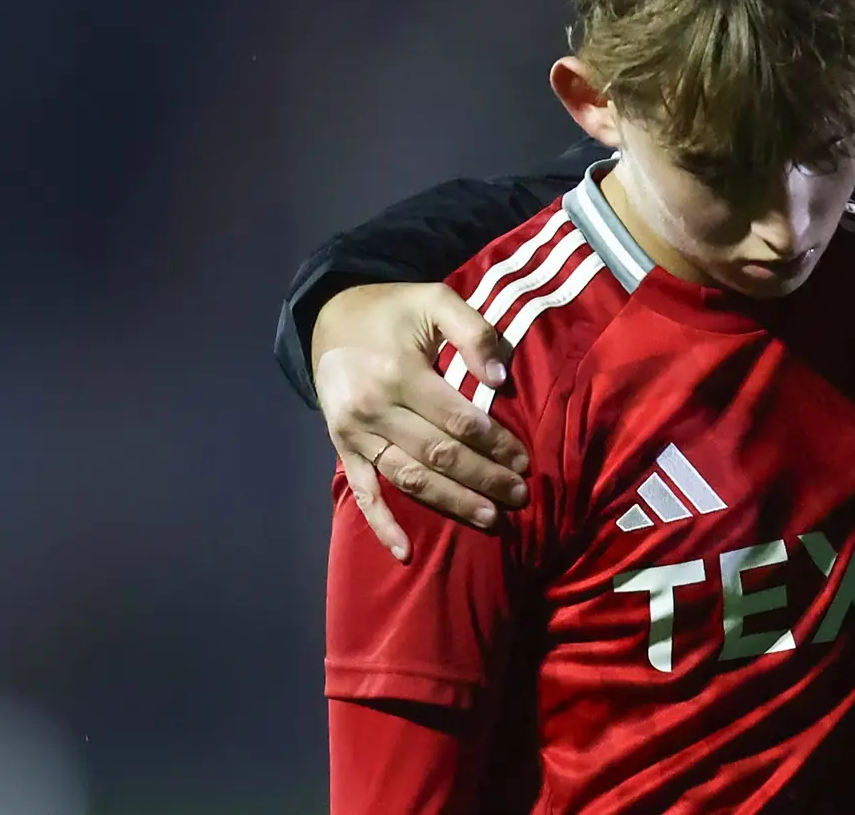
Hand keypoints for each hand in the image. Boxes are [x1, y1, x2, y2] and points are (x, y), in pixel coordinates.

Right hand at [313, 282, 530, 561]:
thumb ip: (474, 332)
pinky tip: (405, 553)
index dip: (494, 444)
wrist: (330, 317)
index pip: (458, 421)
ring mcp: (353, 434)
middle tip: (519, 496)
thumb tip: (501, 379)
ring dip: (451, 503)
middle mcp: (372, 409)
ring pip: (409, 479)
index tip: (525, 460)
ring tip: (490, 518)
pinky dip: (382, 525)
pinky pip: (363, 492)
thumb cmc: (394, 311)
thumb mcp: (436, 301)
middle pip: (437, 456)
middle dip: (483, 479)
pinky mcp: (342, 448)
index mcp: (398, 374)